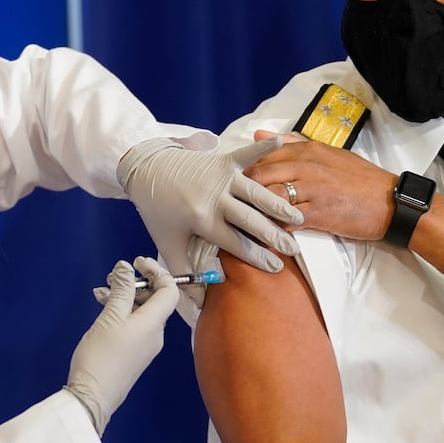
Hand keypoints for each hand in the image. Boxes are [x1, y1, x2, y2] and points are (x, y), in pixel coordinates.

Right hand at [64, 258, 179, 433]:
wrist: (92, 398)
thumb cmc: (101, 356)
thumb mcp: (109, 318)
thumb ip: (121, 290)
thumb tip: (126, 267)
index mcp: (154, 323)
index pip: (169, 290)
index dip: (156, 271)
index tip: (136, 262)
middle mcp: (156, 333)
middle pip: (154, 300)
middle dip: (135, 283)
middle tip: (111, 277)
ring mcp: (146, 345)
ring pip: (141, 311)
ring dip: (124, 297)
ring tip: (100, 291)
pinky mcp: (135, 353)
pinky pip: (133, 324)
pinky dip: (120, 312)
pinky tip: (102, 307)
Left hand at [118, 138, 303, 278]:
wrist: (145, 169)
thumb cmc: (158, 208)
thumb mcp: (167, 242)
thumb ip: (184, 272)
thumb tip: (200, 301)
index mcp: (202, 219)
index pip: (236, 243)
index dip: (257, 258)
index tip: (276, 269)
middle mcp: (214, 198)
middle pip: (251, 220)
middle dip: (274, 236)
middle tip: (294, 249)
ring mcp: (220, 177)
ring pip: (256, 192)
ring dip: (278, 204)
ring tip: (298, 218)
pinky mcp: (222, 160)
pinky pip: (246, 154)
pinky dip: (263, 148)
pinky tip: (282, 141)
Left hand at [244, 131, 398, 241]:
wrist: (391, 202)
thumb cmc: (360, 180)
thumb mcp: (327, 153)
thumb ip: (292, 144)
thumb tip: (259, 134)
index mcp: (307, 150)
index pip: (262, 156)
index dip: (242, 171)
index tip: (232, 183)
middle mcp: (307, 166)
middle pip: (258, 176)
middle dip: (240, 191)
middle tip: (230, 205)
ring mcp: (312, 189)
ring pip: (268, 198)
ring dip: (252, 211)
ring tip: (241, 222)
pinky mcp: (319, 213)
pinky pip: (284, 221)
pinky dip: (271, 229)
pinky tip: (263, 235)